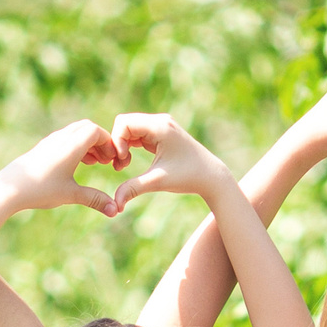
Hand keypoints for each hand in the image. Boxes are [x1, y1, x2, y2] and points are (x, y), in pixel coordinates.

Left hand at [3, 118, 125, 213]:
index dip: (108, 143)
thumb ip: (94, 199)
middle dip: (100, 142)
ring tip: (95, 163)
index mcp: (71, 146)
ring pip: (75, 132)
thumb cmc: (40, 190)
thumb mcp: (70, 195)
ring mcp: (50, 141)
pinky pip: (65, 139)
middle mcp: (61, 138)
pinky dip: (76, 146)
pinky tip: (76, 164)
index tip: (112, 160)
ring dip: (88, 144)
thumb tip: (115, 211)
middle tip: (106, 160)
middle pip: (87, 128)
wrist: (9, 189)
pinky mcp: (43, 147)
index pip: (96, 132)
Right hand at [106, 112, 223, 204]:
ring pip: (129, 128)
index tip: (122, 161)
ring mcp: (160, 126)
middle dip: (117, 143)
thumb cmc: (188, 176)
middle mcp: (160, 121)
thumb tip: (115, 204)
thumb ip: (133, 188)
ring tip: (123, 166)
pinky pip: (136, 134)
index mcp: (160, 127)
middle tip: (119, 165)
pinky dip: (129, 146)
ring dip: (122, 146)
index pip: (124, 123)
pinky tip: (129, 162)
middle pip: (124, 122)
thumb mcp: (158, 182)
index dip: (117, 141)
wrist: (210, 176)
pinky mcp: (160, 133)